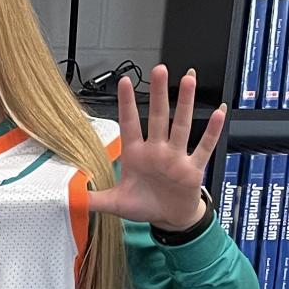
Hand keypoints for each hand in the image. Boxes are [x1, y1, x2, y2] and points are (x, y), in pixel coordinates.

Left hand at [86, 65, 225, 230]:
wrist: (169, 218)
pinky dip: (212, 131)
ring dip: (185, 104)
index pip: (130, 124)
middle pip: (158, 117)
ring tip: (188, 80)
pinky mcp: (193, 168)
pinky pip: (204, 147)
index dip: (127, 104)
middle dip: (158, 94)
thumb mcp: (115, 203)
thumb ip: (93, 198)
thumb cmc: (144, 206)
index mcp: (136, 155)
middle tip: (159, 70)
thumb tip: (69, 197)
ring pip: (181, 125)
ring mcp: (176, 157)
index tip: (123, 82)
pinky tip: (219, 112)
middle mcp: (157, 151)